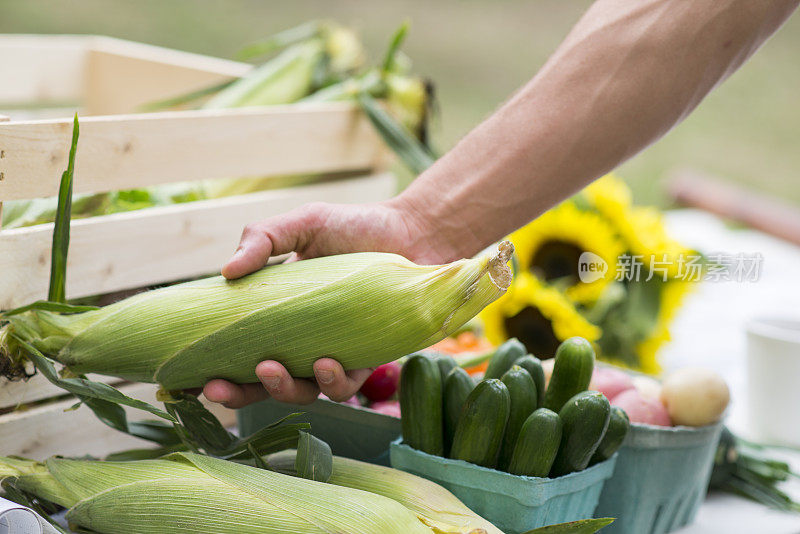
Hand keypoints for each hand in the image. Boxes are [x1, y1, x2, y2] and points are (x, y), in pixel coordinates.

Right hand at [203, 198, 451, 406]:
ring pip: (300, 392)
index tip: (181, 377)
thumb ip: (262, 239)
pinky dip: (330, 382)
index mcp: (277, 312)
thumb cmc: (355, 226)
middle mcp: (300, 340)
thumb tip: (225, 272)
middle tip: (216, 387)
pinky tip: (325, 364)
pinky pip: (344, 386)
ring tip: (271, 368)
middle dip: (236, 393)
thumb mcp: (302, 224)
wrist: (413, 232)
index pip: (236, 346)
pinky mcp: (366, 360)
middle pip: (260, 382)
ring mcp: (332, 352)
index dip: (210, 365)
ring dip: (281, 388)